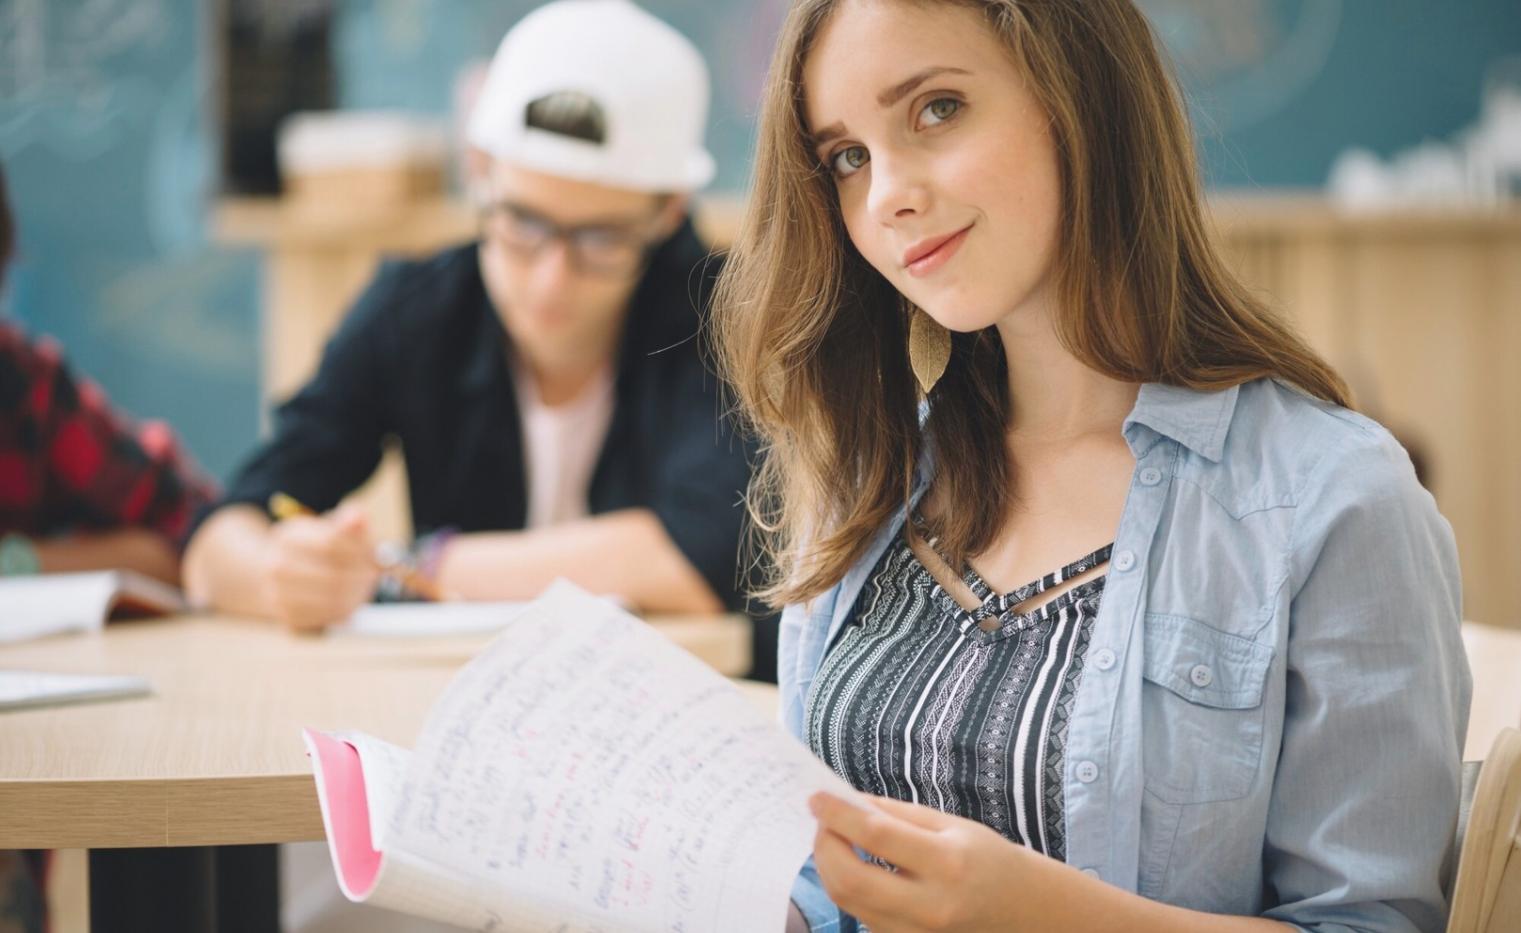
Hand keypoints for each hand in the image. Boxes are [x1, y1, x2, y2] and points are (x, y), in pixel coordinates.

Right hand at [259, 503, 378, 629]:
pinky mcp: (288, 616)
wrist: (277, 576)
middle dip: (363, 575)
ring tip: (366, 586)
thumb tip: (360, 517)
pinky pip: (327, 617)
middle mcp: (277, 565)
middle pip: (335, 574)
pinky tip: (352, 601)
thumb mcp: (329, 529)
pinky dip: (346, 610)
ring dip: (359, 594)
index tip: (375, 553)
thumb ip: (349, 523)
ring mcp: (278, 593)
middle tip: (376, 573)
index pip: (333, 543)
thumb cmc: (313, 550)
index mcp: (289, 537)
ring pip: (333, 598)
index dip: (361, 549)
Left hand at [809, 791, 1061, 931]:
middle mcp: (930, 907)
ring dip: (830, 867)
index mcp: (947, 864)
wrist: (1023, 912)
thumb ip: (896, 815)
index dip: (839, 815)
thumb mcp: (951, 826)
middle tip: (822, 821)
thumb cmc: (989, 860)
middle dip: (824, 846)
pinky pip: (861, 915)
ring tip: (834, 839)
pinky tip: (852, 865)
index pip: (877, 837)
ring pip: (848, 902)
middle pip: (850, 880)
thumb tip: (848, 802)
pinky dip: (848, 887)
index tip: (816, 797)